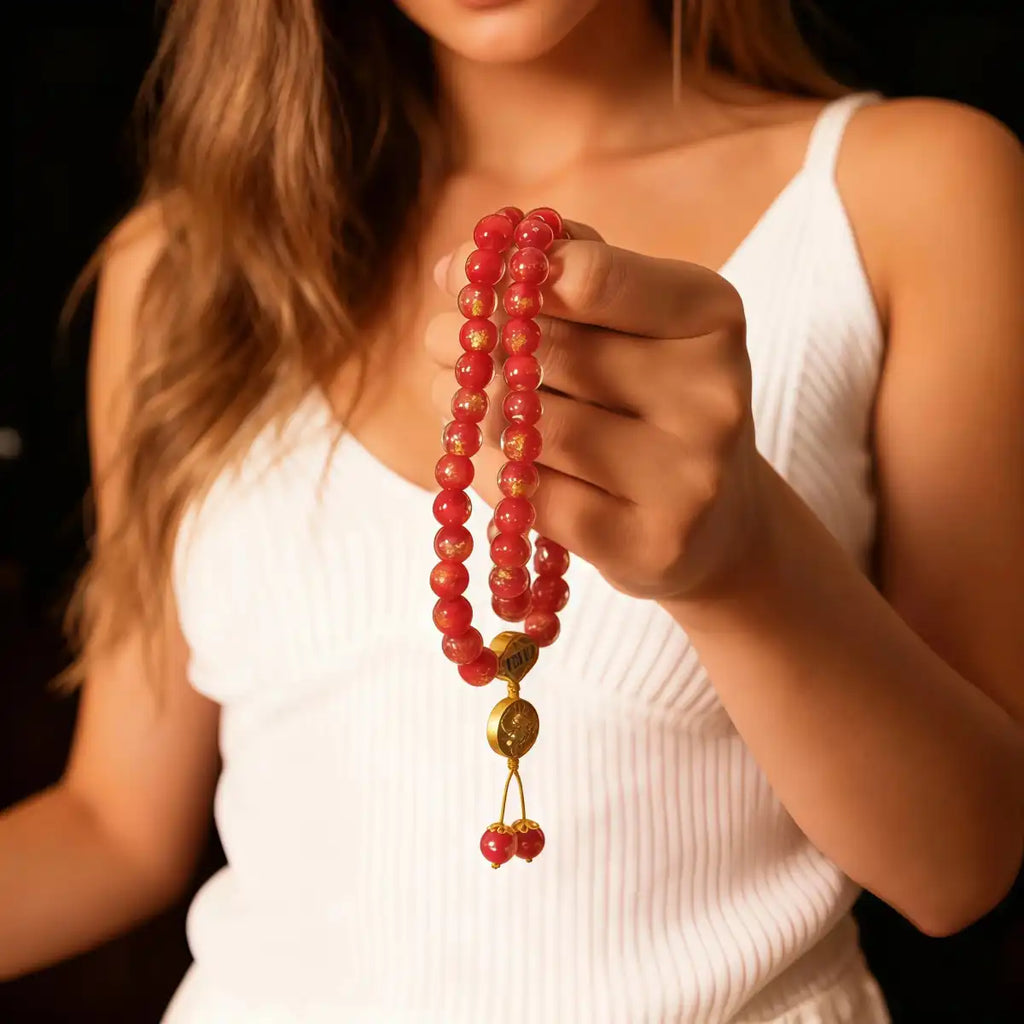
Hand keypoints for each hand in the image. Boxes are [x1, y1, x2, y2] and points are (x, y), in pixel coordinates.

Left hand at [426, 221, 766, 602]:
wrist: (717, 523)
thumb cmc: (656, 403)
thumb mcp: (643, 324)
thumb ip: (573, 272)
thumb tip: (459, 262)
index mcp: (711, 319)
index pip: (590, 277)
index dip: (505, 273)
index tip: (459, 278)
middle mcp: (711, 396)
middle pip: (549, 354)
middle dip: (472, 343)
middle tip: (436, 340)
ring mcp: (686, 479)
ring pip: (531, 431)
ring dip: (470, 411)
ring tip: (460, 400)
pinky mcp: (648, 545)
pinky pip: (530, 497)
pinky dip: (493, 475)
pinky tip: (492, 460)